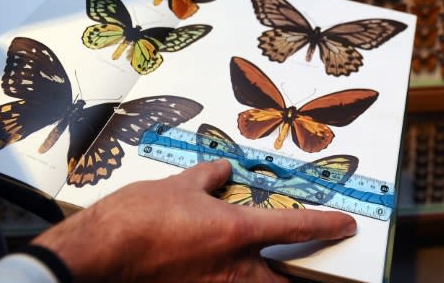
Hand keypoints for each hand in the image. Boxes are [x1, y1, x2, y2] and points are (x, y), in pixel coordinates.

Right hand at [32, 160, 356, 282]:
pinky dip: (232, 279)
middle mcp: (232, 268)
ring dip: (266, 279)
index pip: (296, 227)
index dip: (327, 225)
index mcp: (236, 232)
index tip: (345, 225)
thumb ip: (207, 178)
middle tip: (314, 267)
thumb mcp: (179, 186)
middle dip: (302, 276)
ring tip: (264, 265)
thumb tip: (222, 171)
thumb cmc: (136, 220)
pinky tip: (218, 267)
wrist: (98, 254)